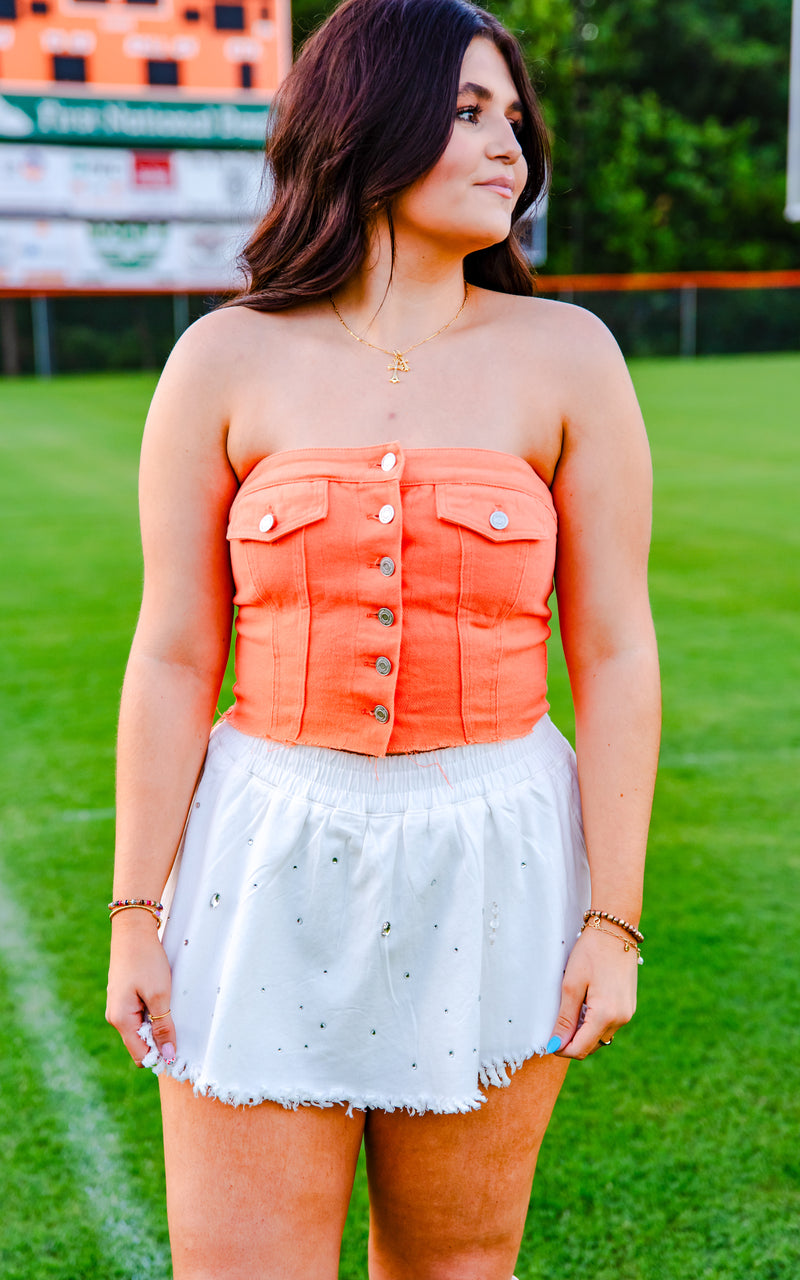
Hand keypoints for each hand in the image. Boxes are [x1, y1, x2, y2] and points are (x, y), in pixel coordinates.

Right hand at [106, 911, 175, 1066]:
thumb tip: (167, 1055)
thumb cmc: (145, 960)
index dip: (160, 1055)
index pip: (141, 1055)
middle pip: (141, 1043)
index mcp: (121, 1020)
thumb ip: (163, 1027)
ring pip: (141, 1028)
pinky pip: (140, 1015)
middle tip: (178, 1021)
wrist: (133, 930)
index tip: (179, 1046)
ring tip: (170, 1004)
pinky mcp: (124, 997)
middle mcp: (115, 1017)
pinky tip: (162, 997)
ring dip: (157, 1023)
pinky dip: (153, 1012)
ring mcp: (119, 1007)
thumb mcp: (159, 995)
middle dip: (159, 1039)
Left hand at [547, 923, 638, 1058]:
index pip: (580, 1049)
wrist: (616, 931)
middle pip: (591, 1046)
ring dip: (583, 1033)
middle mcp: (621, 1019)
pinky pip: (609, 1025)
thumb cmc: (590, 954)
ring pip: (600, 1036)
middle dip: (572, 1042)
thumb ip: (565, 1019)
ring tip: (568, 1013)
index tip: (547, 1043)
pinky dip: (594, 1023)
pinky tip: (583, 1006)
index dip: (561, 1049)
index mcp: (605, 1015)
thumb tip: (556, 1045)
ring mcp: (628, 1014)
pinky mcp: (629, 1007)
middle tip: (555, 1027)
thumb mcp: (571, 985)